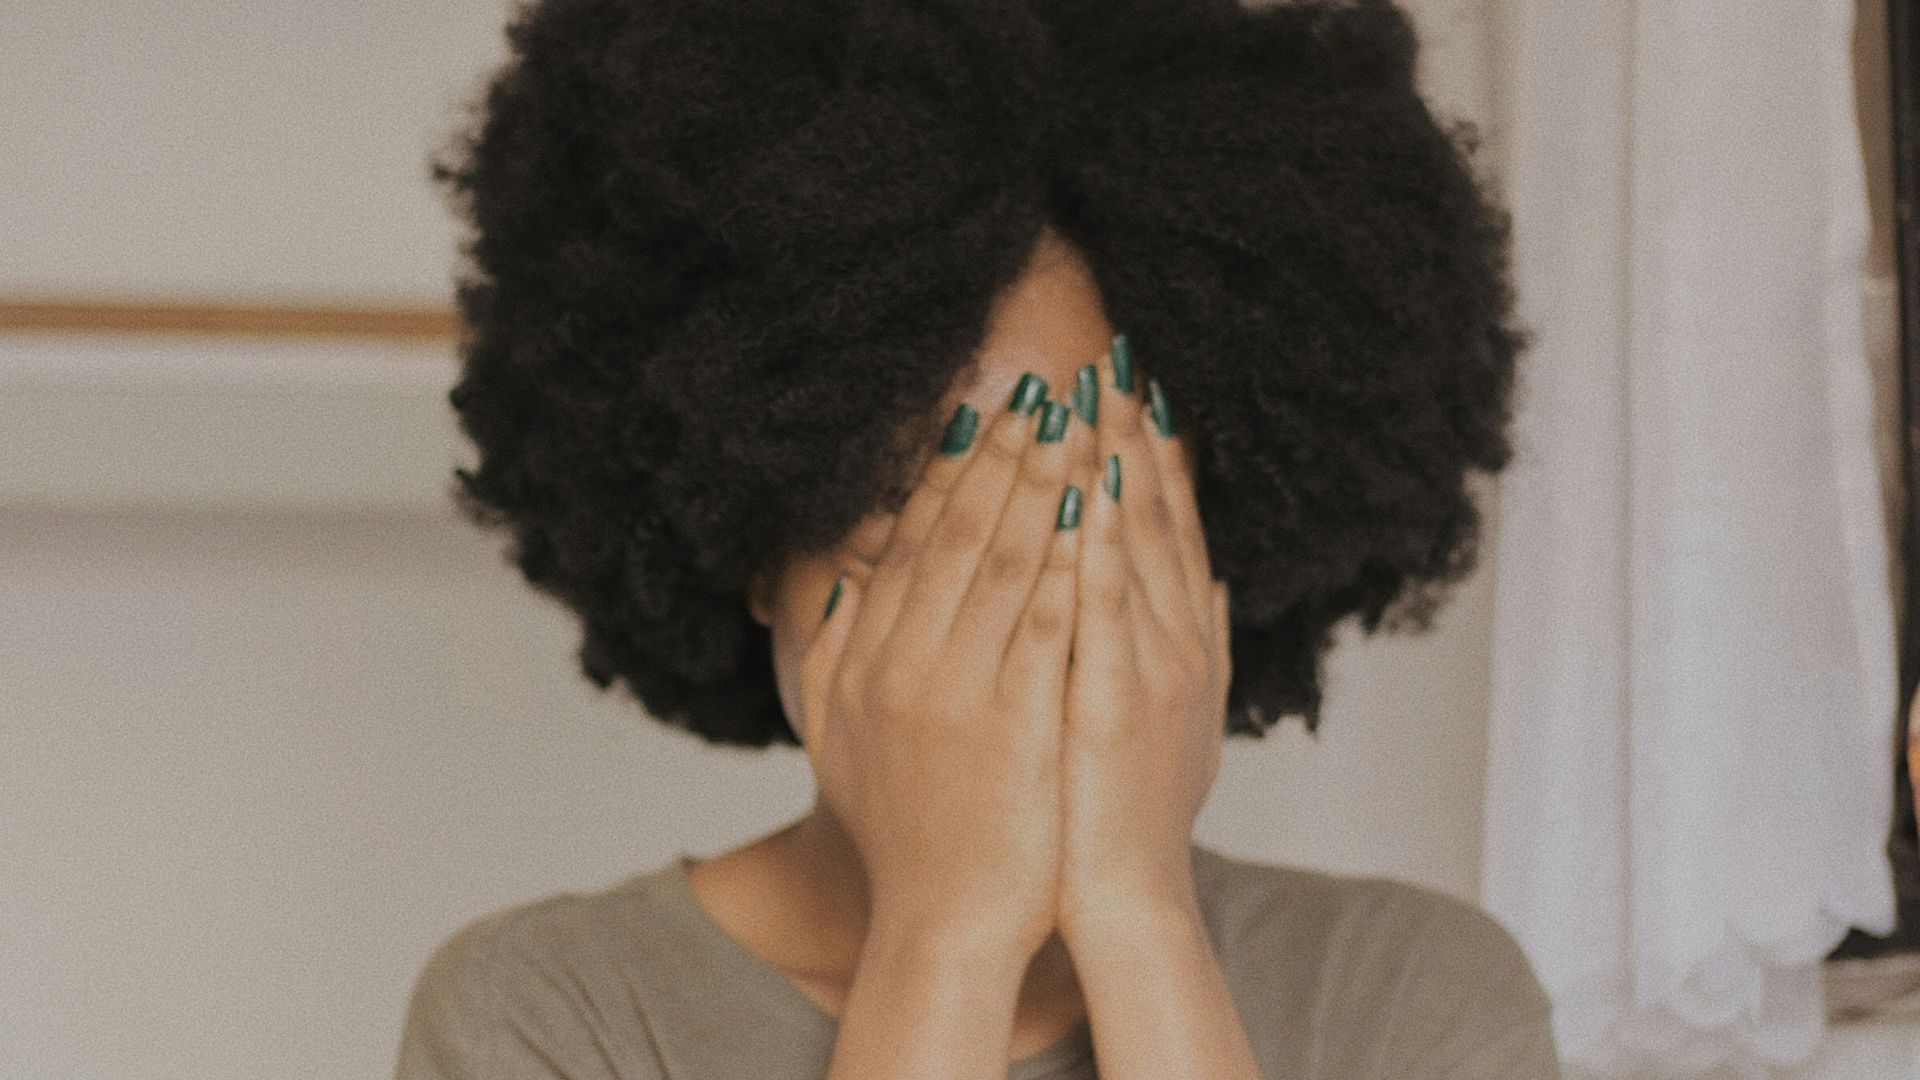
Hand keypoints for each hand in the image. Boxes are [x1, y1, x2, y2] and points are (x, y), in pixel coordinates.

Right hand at [799, 380, 1092, 956]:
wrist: (943, 924)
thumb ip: (835, 653)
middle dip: (1003, 454)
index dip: (950, 471)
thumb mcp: (840, 738)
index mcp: (870, 660)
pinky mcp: (1014, 723)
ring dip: (1041, 484)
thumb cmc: (904, 833)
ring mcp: (957, 692)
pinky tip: (1095, 510)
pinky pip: (1045, 622)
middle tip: (1041, 392)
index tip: (983, 415)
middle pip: (957, 534)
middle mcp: (904, 664)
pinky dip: (1067, 561)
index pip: (913, 542)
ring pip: (1002, 561)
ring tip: (1074, 424)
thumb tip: (846, 577)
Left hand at [1058, 343, 1231, 933]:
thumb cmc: (1125, 810)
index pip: (1166, 526)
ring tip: (1095, 395)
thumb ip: (1191, 643)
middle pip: (1155, 518)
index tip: (1133, 389)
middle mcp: (1178, 642)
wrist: (1120, 895)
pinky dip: (1099, 544)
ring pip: (1135, 546)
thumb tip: (1210, 581)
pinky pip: (1106, 608)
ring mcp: (1154, 668)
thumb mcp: (1171, 717)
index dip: (1154, 454)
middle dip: (1132, 435)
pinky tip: (1087, 489)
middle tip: (1112, 361)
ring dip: (1116, 466)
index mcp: (1181, 640)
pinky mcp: (1118, 701)